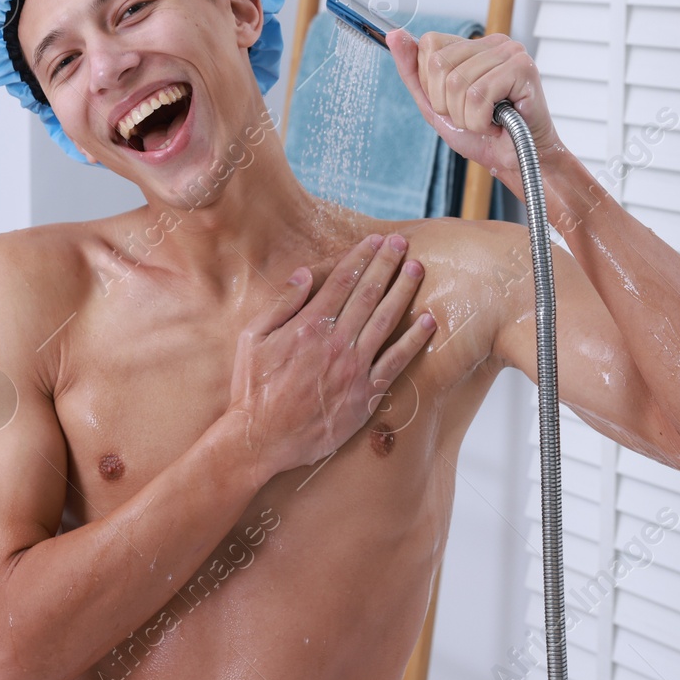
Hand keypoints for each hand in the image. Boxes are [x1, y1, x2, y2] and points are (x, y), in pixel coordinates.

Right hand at [223, 233, 436, 482]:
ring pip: (387, 320)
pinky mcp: (365, 394)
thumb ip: (281, 304)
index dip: (361, 257)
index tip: (375, 241)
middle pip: (369, 294)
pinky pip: (396, 362)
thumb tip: (304, 274)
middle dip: (387, 264)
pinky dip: (414, 340)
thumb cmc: (253, 388)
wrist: (262, 438)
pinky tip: (427, 322)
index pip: (342, 282)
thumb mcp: (252, 338)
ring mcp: (354, 368)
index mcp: (308, 325)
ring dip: (404, 292)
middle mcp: (336, 342)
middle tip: (402, 244)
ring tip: (417, 270)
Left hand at [385, 28, 566, 190]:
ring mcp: (510, 53)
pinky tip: (497, 122)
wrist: (513, 161)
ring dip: (466, 116)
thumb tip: (394, 36)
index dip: (432, 84)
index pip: (429, 45)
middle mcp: (493, 42)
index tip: (454, 102)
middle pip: (439, 64)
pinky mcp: (523, 68)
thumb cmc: (481, 134)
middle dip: (447, 103)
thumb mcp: (434, 104)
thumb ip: (412, 71)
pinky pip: (478, 95)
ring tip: (486, 120)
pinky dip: (481, 121)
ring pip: (458, 83)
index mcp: (472, 45)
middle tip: (471, 114)